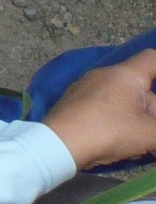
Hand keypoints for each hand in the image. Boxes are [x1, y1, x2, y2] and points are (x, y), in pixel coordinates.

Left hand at [44, 49, 155, 167]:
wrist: (58, 145)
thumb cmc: (109, 132)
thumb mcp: (148, 134)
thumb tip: (153, 130)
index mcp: (125, 74)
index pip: (152, 58)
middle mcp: (103, 74)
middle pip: (138, 85)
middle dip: (152, 109)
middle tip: (152, 132)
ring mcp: (83, 87)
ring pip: (120, 97)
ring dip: (135, 116)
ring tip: (139, 141)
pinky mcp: (71, 102)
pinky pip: (101, 105)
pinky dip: (114, 118)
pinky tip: (116, 140)